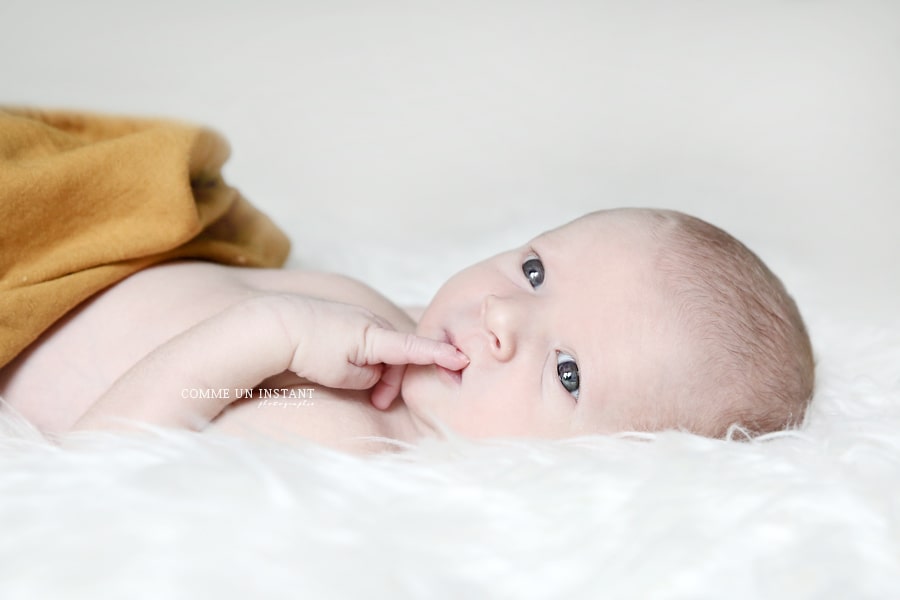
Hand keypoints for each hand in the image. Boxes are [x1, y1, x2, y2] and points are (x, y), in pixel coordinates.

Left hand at [283, 296, 467, 409]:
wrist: (276, 324)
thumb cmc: (309, 349)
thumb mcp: (343, 374)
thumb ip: (370, 377)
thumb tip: (377, 374)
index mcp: (375, 336)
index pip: (415, 347)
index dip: (440, 355)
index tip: (462, 358)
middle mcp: (372, 322)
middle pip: (400, 355)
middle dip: (393, 381)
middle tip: (379, 404)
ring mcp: (359, 319)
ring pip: (383, 351)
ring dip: (378, 373)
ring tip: (355, 389)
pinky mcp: (347, 321)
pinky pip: (368, 342)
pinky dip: (366, 360)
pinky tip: (343, 369)